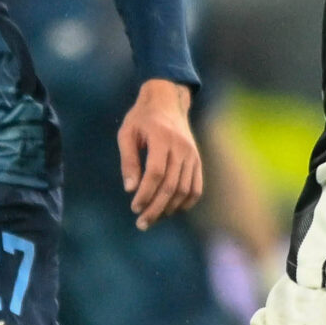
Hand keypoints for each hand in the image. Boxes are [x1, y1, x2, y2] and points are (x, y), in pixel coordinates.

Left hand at [118, 79, 202, 229]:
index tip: (134, 207)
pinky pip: (196, 187)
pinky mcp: (198, 160)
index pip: (156, 173)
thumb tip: (130, 189)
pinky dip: (186, 202)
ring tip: (153, 218)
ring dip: (169, 209)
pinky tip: (172, 210)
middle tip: (142, 223)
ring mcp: (192, 154)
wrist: (168, 101)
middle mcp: (181, 147)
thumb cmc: (142, 118)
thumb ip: (128, 161)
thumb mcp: (127, 133)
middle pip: (171, 186)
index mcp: (161, 138)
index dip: (145, 193)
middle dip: (155, 208)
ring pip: (184, 190)